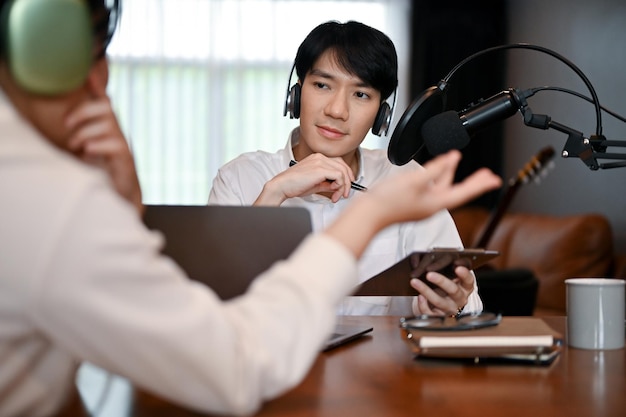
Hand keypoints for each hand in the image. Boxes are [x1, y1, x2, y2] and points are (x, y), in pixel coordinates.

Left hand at [65, 68, 142, 214]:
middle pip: (106, 107)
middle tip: (66, 124)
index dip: (98, 86)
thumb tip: (59, 123)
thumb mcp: (86, 148)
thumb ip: (77, 134)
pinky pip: (115, 144)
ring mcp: (123, 144)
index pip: (104, 101)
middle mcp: (117, 132)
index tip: (88, 73)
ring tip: (74, 145)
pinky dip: (97, 145)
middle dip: (84, 112)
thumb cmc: (101, 170)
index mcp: (107, 127)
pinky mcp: (126, 159)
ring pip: (108, 124)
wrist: (121, 192)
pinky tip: (87, 152)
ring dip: (85, 133)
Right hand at [254, 153, 354, 204]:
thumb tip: (338, 187)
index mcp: (318, 158)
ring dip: (343, 186)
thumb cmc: (294, 185)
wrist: (282, 186)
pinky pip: (339, 176)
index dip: (345, 175)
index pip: (339, 163)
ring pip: (343, 171)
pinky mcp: (320, 169)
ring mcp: (320, 162)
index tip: (345, 186)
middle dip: (347, 182)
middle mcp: (320, 157)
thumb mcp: (316, 184)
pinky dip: (339, 186)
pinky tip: (333, 192)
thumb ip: (328, 184)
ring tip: (337, 196)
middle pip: (343, 166)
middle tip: (345, 194)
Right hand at [324, 150, 501, 259]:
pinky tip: (434, 171)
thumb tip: (450, 159)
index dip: (480, 184)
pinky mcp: (412, 204)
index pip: (464, 192)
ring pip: (442, 188)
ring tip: (456, 161)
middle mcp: (431, 207)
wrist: (367, 215)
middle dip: (471, 181)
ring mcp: (421, 206)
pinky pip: (430, 189)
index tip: (494, 179)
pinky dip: (436, 178)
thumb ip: (434, 169)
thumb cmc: (387, 202)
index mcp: (435, 203)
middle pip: (456, 191)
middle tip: (487, 175)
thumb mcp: (414, 180)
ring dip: (451, 174)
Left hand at [410, 266, 474, 315]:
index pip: (469, 280)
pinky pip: (431, 313)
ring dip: (426, 290)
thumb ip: (440, 267)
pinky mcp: (439, 317)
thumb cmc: (442, 286)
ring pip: (439, 301)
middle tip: (429, 274)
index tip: (456, 266)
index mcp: (465, 287)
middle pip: (453, 290)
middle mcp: (460, 298)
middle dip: (441, 281)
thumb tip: (423, 259)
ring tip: (414, 281)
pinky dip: (423, 305)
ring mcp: (450, 309)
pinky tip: (419, 297)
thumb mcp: (446, 276)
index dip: (464, 274)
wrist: (436, 305)